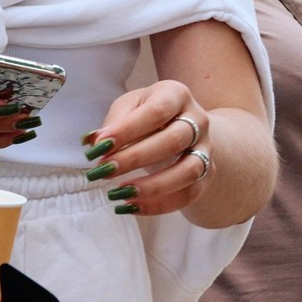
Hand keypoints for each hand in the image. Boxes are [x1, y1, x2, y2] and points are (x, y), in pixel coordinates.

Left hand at [81, 79, 209, 216]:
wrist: (186, 127)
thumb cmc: (149, 115)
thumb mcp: (130, 107)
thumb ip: (114, 122)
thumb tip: (94, 142)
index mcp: (176, 95)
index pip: (156, 111)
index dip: (128, 129)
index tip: (100, 146)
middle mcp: (197, 120)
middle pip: (173, 141)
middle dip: (135, 158)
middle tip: (104, 171)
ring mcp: (206, 148)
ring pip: (188, 170)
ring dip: (152, 186)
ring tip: (120, 193)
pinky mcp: (207, 174)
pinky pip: (189, 194)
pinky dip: (161, 204)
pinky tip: (133, 207)